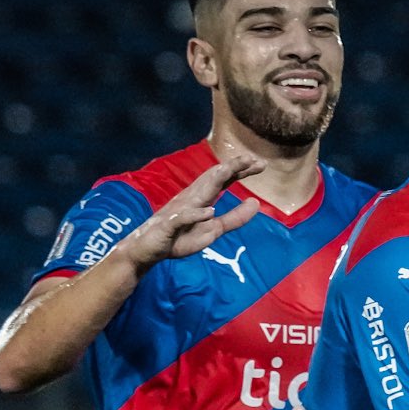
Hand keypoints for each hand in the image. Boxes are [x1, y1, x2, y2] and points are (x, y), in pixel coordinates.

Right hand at [115, 155, 265, 270]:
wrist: (147, 251)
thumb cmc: (179, 238)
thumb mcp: (214, 230)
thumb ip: (234, 218)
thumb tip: (256, 202)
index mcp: (202, 199)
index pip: (223, 180)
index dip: (241, 171)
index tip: (261, 164)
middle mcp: (191, 199)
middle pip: (213, 178)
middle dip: (231, 167)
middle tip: (252, 159)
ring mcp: (179, 210)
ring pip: (198, 191)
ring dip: (213, 180)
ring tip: (230, 169)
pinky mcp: (169, 225)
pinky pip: (183, 218)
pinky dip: (196, 214)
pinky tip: (210, 212)